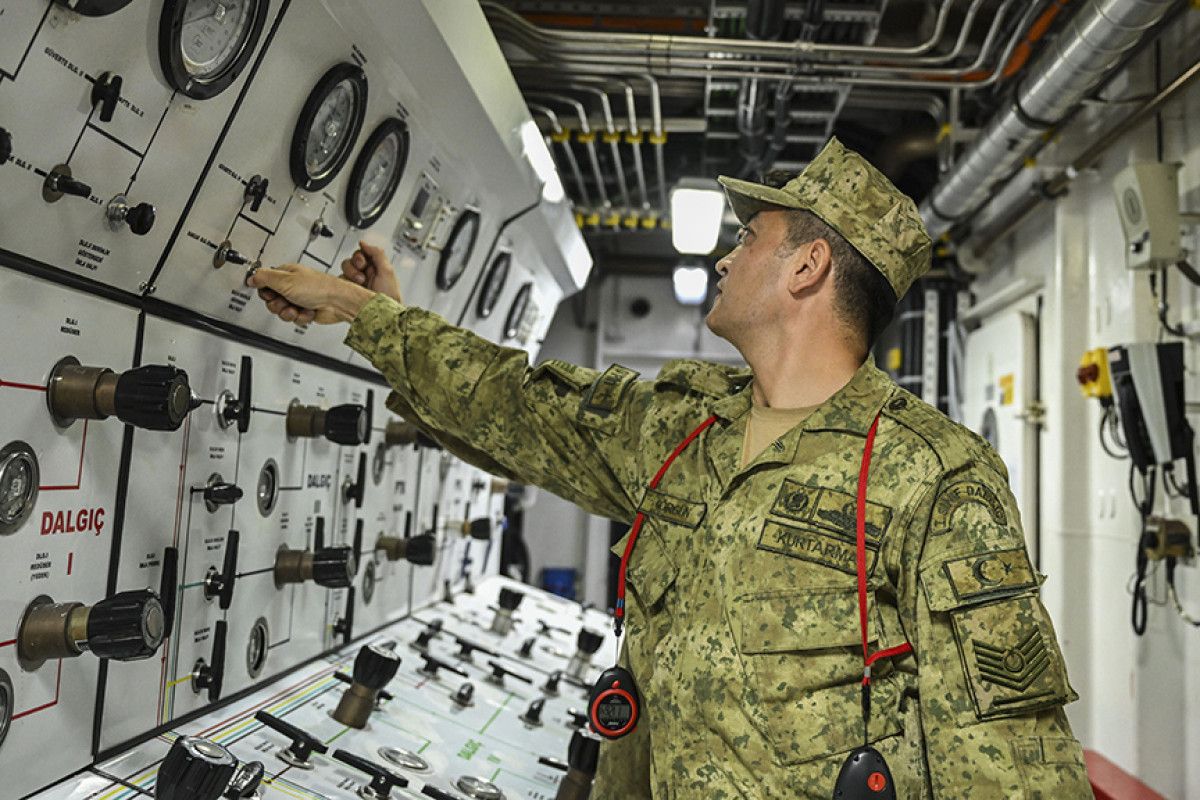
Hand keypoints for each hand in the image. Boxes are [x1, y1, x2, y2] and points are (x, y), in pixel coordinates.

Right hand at [247, 263, 375, 324]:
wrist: (337, 302)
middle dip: (278, 305)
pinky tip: (308, 311)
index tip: (270, 294)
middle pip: (272, 300)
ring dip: (290, 312)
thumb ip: (264, 278)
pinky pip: (295, 318)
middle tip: (286, 302)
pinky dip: (301, 317)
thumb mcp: (285, 280)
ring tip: (298, 308)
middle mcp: (292, 286)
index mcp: (286, 274)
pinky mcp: (306, 310)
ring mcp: (299, 299)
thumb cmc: (318, 287)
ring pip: (282, 311)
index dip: (265, 292)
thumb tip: (251, 277)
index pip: (264, 284)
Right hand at [341, 240, 401, 302]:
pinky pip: (339, 282)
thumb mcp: (387, 272)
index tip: (363, 263)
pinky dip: (342, 283)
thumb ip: (377, 254)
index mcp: (375, 269)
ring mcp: (355, 284)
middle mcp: (365, 275)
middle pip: (351, 261)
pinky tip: (350, 288)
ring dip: (350, 274)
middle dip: (354, 266)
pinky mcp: (347, 293)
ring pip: (344, 270)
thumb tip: (363, 243)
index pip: (362, 254)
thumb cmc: (390, 298)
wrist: (384, 317)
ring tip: (358, 284)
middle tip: (361, 274)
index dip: (360, 257)